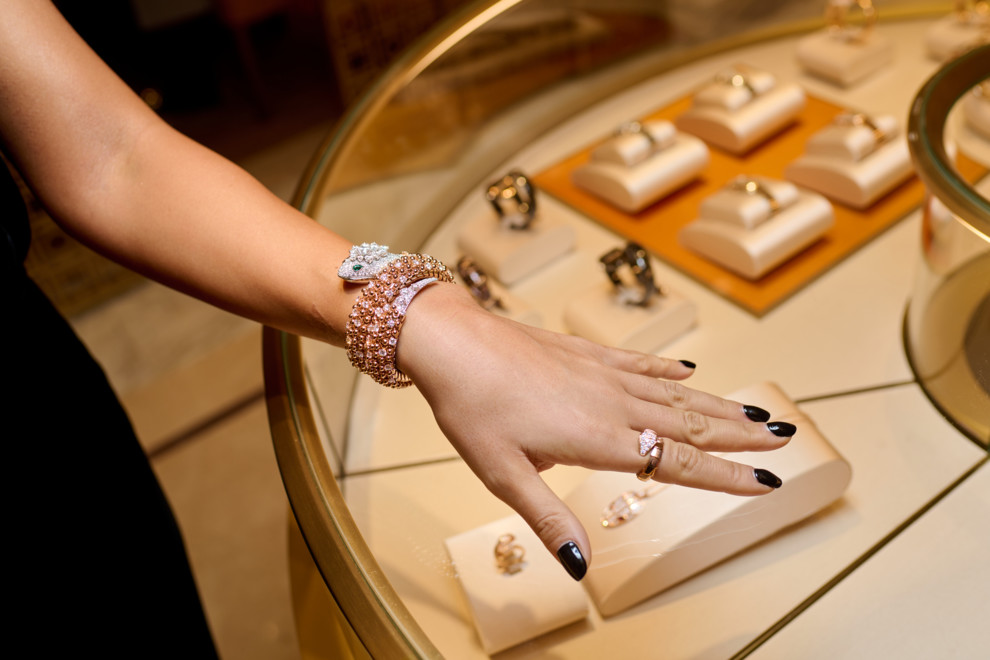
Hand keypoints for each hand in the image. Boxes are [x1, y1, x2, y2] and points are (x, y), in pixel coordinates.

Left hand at [398, 284, 793, 579]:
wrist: (453, 343)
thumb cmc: (472, 409)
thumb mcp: (503, 474)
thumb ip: (548, 517)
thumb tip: (579, 566)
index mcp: (599, 439)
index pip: (678, 463)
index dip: (726, 475)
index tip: (767, 481)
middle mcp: (612, 404)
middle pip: (691, 423)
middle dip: (740, 434)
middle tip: (785, 435)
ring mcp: (602, 374)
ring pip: (674, 392)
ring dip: (717, 404)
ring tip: (755, 409)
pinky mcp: (586, 353)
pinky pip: (638, 362)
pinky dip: (668, 369)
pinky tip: (688, 369)